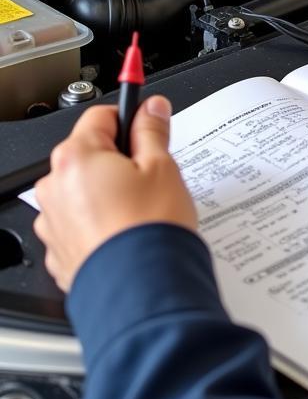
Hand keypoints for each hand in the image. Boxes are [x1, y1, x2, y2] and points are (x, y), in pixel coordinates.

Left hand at [33, 96, 196, 292]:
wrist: (142, 289)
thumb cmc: (150, 228)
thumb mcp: (162, 166)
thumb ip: (152, 131)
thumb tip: (150, 109)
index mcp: (76, 158)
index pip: (102, 116)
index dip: (131, 117)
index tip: (149, 121)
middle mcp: (54, 188)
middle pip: (91, 154)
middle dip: (121, 159)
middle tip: (154, 175)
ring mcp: (54, 223)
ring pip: (85, 191)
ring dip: (110, 192)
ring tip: (143, 209)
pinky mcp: (61, 252)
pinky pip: (82, 224)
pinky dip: (102, 222)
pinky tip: (128, 231)